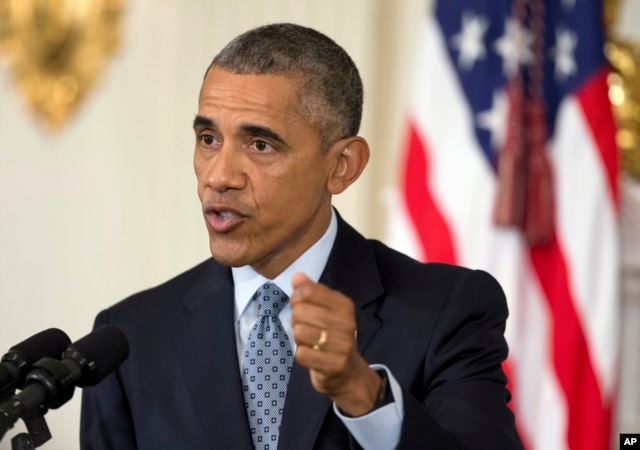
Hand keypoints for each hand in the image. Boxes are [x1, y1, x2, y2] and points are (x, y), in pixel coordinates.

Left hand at [290, 273, 381, 415]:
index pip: (307, 291)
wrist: (347, 372)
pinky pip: (301, 354)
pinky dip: (302, 355)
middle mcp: (346, 322)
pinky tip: (312, 355)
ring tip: (309, 342)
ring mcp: (341, 345)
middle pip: (300, 311)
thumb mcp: (324, 310)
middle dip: (296, 320)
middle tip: (306, 327)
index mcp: (343, 304)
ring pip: (299, 332)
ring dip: (299, 339)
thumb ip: (310, 291)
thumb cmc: (331, 335)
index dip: (297, 299)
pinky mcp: (333, 364)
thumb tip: (297, 276)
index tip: (302, 307)